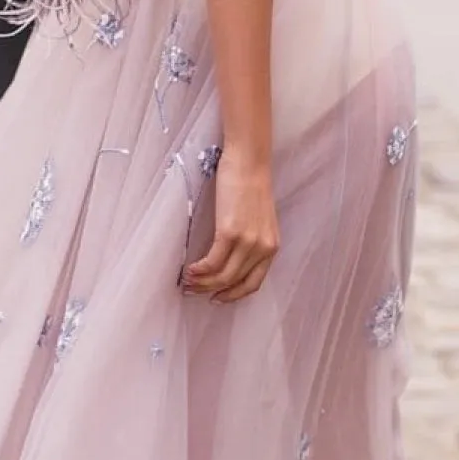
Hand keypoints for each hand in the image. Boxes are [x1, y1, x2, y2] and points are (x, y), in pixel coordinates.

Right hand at [183, 154, 278, 304]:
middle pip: (234, 281)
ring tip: (187, 281)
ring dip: (202, 282)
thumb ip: (251, 240)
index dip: (233, 295)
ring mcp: (247, 242)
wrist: (249, 162)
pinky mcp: (230, 233)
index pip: (254, 283)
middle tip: (193, 290)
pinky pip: (212, 261)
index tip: (218, 297)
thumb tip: (228, 257)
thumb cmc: (250, 184)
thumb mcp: (259, 219)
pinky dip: (199, 270)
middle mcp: (262, 248)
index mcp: (271, 247)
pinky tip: (189, 269)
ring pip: (222, 275)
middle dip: (211, 289)